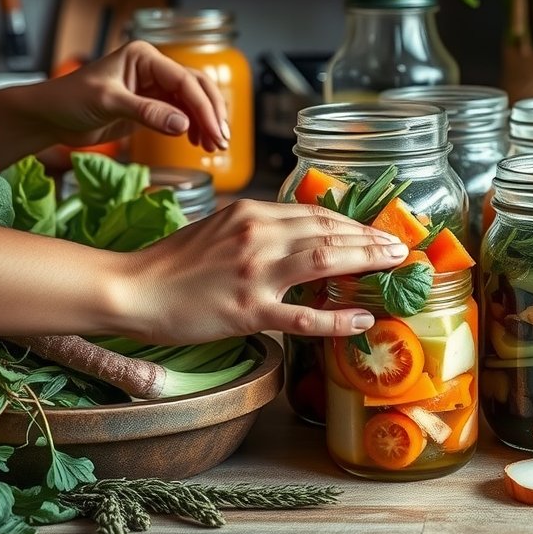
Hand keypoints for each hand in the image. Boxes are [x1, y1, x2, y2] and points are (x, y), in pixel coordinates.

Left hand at [36, 40, 228, 151]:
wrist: (49, 117)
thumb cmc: (69, 100)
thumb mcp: (109, 103)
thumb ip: (147, 112)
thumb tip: (184, 126)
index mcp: (144, 57)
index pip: (184, 80)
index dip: (203, 106)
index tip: (215, 130)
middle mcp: (153, 68)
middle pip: (196, 88)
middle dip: (211, 114)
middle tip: (221, 139)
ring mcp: (154, 87)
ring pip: (193, 103)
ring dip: (206, 123)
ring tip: (213, 146)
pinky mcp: (152, 106)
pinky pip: (182, 115)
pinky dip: (193, 129)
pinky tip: (198, 143)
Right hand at [120, 200, 409, 343]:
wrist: (131, 287)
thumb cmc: (174, 262)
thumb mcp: (221, 228)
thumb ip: (261, 228)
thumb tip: (302, 235)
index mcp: (252, 213)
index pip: (316, 213)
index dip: (352, 222)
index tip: (377, 229)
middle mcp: (258, 236)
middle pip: (328, 231)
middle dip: (370, 238)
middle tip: (401, 246)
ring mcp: (255, 273)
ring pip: (324, 261)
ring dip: (365, 261)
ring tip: (394, 265)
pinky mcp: (247, 310)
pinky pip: (301, 316)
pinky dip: (335, 318)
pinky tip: (361, 319)